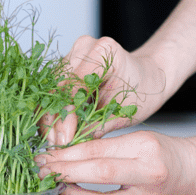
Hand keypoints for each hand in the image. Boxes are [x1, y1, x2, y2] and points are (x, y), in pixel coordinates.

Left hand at [36, 130, 195, 194]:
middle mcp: (147, 174)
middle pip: (99, 173)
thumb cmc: (165, 152)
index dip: (67, 154)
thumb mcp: (138, 139)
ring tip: (52, 186)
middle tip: (39, 171)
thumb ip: (105, 145)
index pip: (98, 150)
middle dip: (64, 173)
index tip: (43, 156)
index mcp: (146, 148)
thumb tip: (64, 153)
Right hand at [45, 36, 170, 146]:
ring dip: (49, 118)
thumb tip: (69, 146)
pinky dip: (51, 113)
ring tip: (54, 142)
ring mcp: (70, 55)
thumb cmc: (142, 91)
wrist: (147, 78)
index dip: (66, 116)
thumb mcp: (123, 112)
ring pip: (49, 92)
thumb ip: (95, 127)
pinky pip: (50, 92)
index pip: (73, 87)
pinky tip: (54, 131)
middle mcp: (82, 48)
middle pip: (56, 89)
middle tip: (57, 146)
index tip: (65, 141)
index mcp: (103, 51)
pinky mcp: (63, 67)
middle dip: (54, 120)